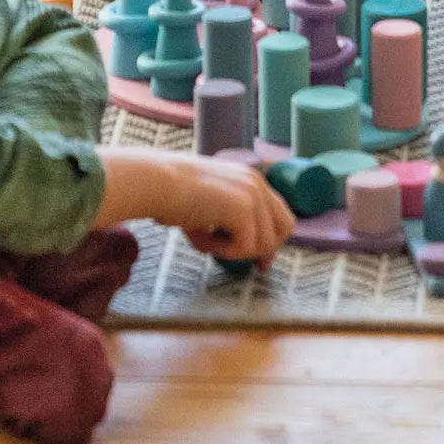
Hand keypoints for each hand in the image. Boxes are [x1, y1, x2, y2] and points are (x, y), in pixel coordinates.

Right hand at [95, 148, 294, 262]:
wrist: (158, 183)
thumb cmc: (174, 197)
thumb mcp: (212, 207)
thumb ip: (234, 224)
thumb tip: (254, 255)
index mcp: (251, 180)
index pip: (280, 214)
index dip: (272, 240)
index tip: (261, 263)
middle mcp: (257, 184)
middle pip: (284, 228)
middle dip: (265, 249)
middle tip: (249, 263)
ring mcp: (253, 195)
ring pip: (263, 243)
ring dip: (234, 251)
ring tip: (206, 239)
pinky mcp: (243, 210)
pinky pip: (245, 247)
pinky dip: (222, 251)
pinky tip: (202, 237)